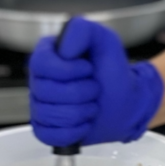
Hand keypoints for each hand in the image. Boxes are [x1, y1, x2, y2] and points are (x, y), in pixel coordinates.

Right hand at [29, 16, 164, 146]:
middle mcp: (40, 78)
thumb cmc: (113, 72)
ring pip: (49, 114)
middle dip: (81, 92)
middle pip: (46, 91)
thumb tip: (63, 49)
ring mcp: (39, 104)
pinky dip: (74, 130)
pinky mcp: (44, 128)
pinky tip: (84, 121)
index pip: (41, 63)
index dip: (67, 70)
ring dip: (81, 111)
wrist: (125, 103)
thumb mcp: (106, 41)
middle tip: (94, 87)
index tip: (88, 68)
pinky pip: (49, 135)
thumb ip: (83, 30)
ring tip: (91, 103)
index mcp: (49, 54)